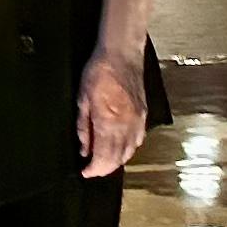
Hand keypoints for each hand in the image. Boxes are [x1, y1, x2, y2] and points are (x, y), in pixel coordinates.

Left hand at [76, 46, 147, 176]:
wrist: (121, 54)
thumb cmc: (99, 72)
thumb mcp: (83, 99)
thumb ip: (84, 127)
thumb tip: (84, 149)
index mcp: (109, 122)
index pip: (103, 156)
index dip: (94, 169)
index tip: (86, 172)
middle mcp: (126, 125)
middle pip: (118, 158)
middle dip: (105, 168)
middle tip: (93, 170)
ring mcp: (137, 120)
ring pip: (130, 151)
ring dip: (117, 161)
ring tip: (104, 162)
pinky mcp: (143, 114)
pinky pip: (138, 140)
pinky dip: (129, 149)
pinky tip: (121, 149)